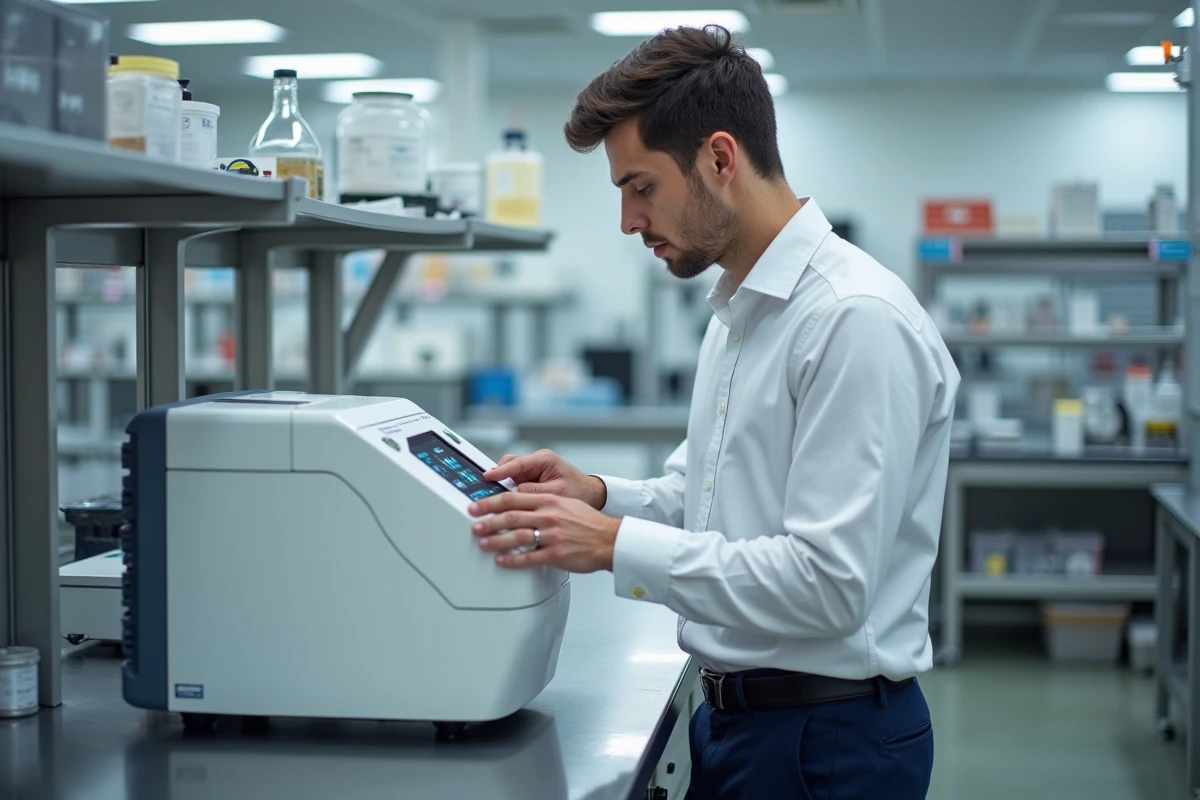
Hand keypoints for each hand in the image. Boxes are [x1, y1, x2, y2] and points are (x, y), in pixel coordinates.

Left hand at [469, 492, 620, 572]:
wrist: (609, 538)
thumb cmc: (588, 522)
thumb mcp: (565, 503)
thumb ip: (542, 503)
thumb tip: (518, 504)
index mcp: (549, 501)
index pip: (513, 498)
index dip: (491, 502)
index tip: (476, 506)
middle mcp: (548, 516)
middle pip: (511, 516)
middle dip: (488, 521)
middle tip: (474, 525)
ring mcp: (552, 535)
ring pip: (517, 536)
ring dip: (496, 540)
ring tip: (483, 543)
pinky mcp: (556, 554)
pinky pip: (529, 557)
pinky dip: (513, 559)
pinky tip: (502, 561)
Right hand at [483, 449, 607, 509]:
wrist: (590, 495)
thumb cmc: (578, 492)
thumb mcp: (558, 493)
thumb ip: (535, 492)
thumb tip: (514, 493)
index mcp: (544, 459)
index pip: (517, 462)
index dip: (500, 471)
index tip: (488, 476)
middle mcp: (536, 461)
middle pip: (508, 465)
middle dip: (498, 478)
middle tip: (488, 492)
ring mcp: (531, 469)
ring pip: (508, 474)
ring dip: (503, 486)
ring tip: (496, 500)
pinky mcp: (529, 478)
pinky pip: (513, 482)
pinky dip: (509, 492)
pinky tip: (506, 502)